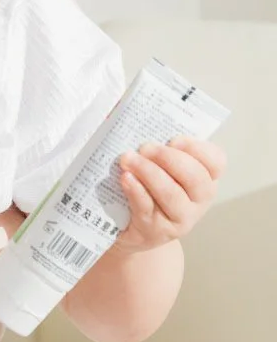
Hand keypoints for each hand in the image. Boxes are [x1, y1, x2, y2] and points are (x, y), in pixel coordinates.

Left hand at [116, 136, 224, 252]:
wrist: (129, 228)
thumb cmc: (145, 187)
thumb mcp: (156, 164)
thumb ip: (152, 140)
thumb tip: (125, 110)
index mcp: (204, 177)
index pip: (216, 161)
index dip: (197, 148)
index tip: (174, 139)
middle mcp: (198, 200)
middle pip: (196, 177)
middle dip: (169, 158)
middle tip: (145, 147)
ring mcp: (180, 219)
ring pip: (172, 194)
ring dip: (149, 172)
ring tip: (127, 159)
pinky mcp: (156, 231)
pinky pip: (148, 208)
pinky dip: (136, 190)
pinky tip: (125, 178)